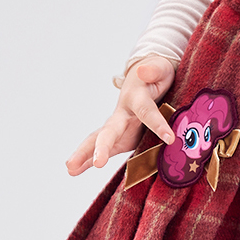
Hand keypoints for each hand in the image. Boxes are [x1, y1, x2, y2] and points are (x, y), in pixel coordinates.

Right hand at [66, 55, 176, 175]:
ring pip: (97, 140)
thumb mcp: (160, 68)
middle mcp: (122, 114)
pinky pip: (103, 150)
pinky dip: (87, 161)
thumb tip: (143, 68)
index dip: (157, 123)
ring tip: (70, 168)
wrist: (144, 80)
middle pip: (109, 130)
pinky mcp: (119, 138)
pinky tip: (73, 171)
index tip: (170, 138)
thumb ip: (154, 69)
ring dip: (84, 154)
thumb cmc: (157, 75)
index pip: (146, 111)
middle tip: (98, 162)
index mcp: (136, 98)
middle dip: (103, 146)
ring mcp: (118, 127)